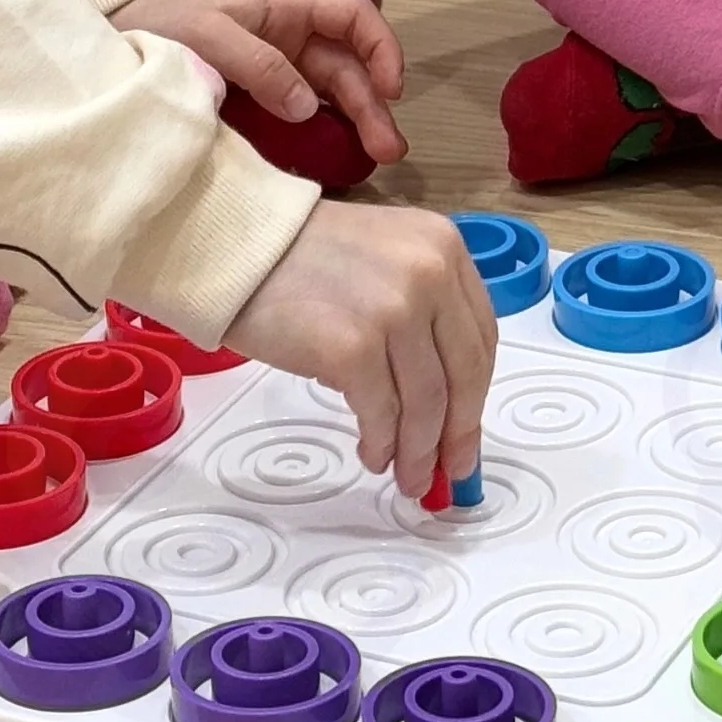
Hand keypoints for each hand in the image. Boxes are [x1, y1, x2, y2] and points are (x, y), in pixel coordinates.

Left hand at [116, 0, 405, 165]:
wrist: (116, 44)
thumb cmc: (161, 26)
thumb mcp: (206, 36)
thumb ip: (258, 64)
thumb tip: (306, 107)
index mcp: (285, 5)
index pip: (352, 15)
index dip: (380, 46)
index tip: (391, 88)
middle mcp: (291, 34)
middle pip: (347, 63)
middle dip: (373, 101)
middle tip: (389, 149)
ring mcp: (279, 65)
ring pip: (332, 90)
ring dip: (359, 119)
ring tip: (379, 157)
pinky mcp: (264, 95)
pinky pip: (307, 109)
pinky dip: (329, 129)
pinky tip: (342, 152)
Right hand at [225, 201, 498, 494]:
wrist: (240, 246)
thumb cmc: (304, 256)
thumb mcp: (387, 259)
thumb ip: (424, 312)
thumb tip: (445, 405)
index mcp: (444, 246)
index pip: (481, 337)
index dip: (476, 396)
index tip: (466, 434)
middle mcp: (429, 272)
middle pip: (464, 374)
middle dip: (458, 434)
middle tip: (448, 472)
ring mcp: (394, 309)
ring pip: (426, 402)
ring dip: (418, 451)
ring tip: (407, 475)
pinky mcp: (353, 347)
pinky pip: (382, 413)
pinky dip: (381, 443)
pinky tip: (372, 453)